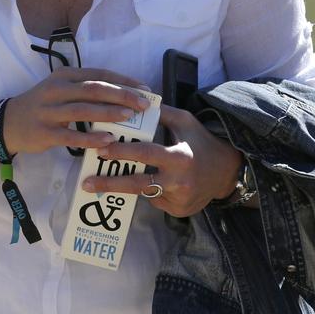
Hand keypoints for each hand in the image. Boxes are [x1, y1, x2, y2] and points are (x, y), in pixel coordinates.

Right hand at [3, 68, 150, 155]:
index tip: (145, 89)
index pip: (99, 74)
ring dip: (108, 113)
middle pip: (94, 89)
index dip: (123, 81)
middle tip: (143, 104)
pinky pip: (71, 135)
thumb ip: (86, 90)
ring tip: (129, 117)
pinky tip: (107, 140)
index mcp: (65, 76)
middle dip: (122, 95)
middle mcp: (57, 89)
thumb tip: (124, 96)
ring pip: (83, 110)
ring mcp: (49, 111)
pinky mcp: (44, 132)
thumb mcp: (61, 89)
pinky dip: (90, 137)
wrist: (8, 123)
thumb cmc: (43, 105)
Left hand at [81, 104, 242, 217]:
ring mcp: (178, 200)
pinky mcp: (178, 211)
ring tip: (95, 188)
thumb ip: (161, 113)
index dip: (123, 152)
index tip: (101, 151)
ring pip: (143, 194)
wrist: (227, 172)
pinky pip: (155, 200)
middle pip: (138, 184)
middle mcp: (179, 182)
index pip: (146, 154)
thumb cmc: (201, 141)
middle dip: (110, 183)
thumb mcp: (185, 121)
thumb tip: (134, 102)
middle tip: (87, 182)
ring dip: (121, 189)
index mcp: (179, 156)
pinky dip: (147, 192)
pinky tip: (146, 184)